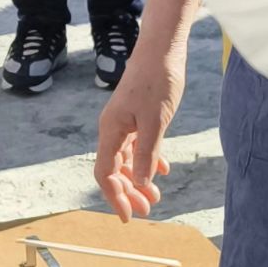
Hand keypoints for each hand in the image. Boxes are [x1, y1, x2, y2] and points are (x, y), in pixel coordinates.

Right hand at [95, 22, 183, 219]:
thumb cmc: (158, 80)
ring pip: (126, 160)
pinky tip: (161, 170)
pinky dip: (147, 160)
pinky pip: (137, 146)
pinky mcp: (136, 116)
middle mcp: (113, 129)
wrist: (162, 49)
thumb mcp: (156, 122)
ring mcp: (124, 123)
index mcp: (111, 131)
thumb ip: (147, 154)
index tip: (127, 217)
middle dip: (129, 193)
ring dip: (139, 179)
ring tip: (155, 195)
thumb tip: (140, 183)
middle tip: (147, 210)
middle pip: (115, 170)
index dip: (114, 198)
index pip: (105, 173)